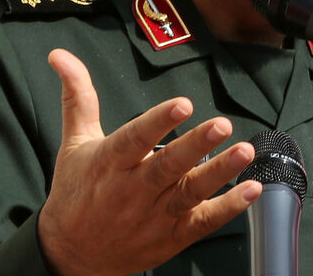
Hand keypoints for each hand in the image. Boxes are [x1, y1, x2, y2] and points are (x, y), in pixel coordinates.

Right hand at [37, 48, 261, 275]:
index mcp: (109, 163)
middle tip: (222, 125)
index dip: (158, 121)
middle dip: (196, 145)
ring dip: (219, 173)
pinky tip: (251, 189)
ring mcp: (153, 216)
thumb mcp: (75, 143)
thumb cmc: (76, 193)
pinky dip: (229, 208)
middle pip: (167, 166)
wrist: (70, 255)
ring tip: (244, 151)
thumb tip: (62, 56)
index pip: (134, 139)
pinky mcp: (171, 237)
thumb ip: (79, 97)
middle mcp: (132, 190)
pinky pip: (203, 222)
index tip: (182, 104)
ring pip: (189, 193)